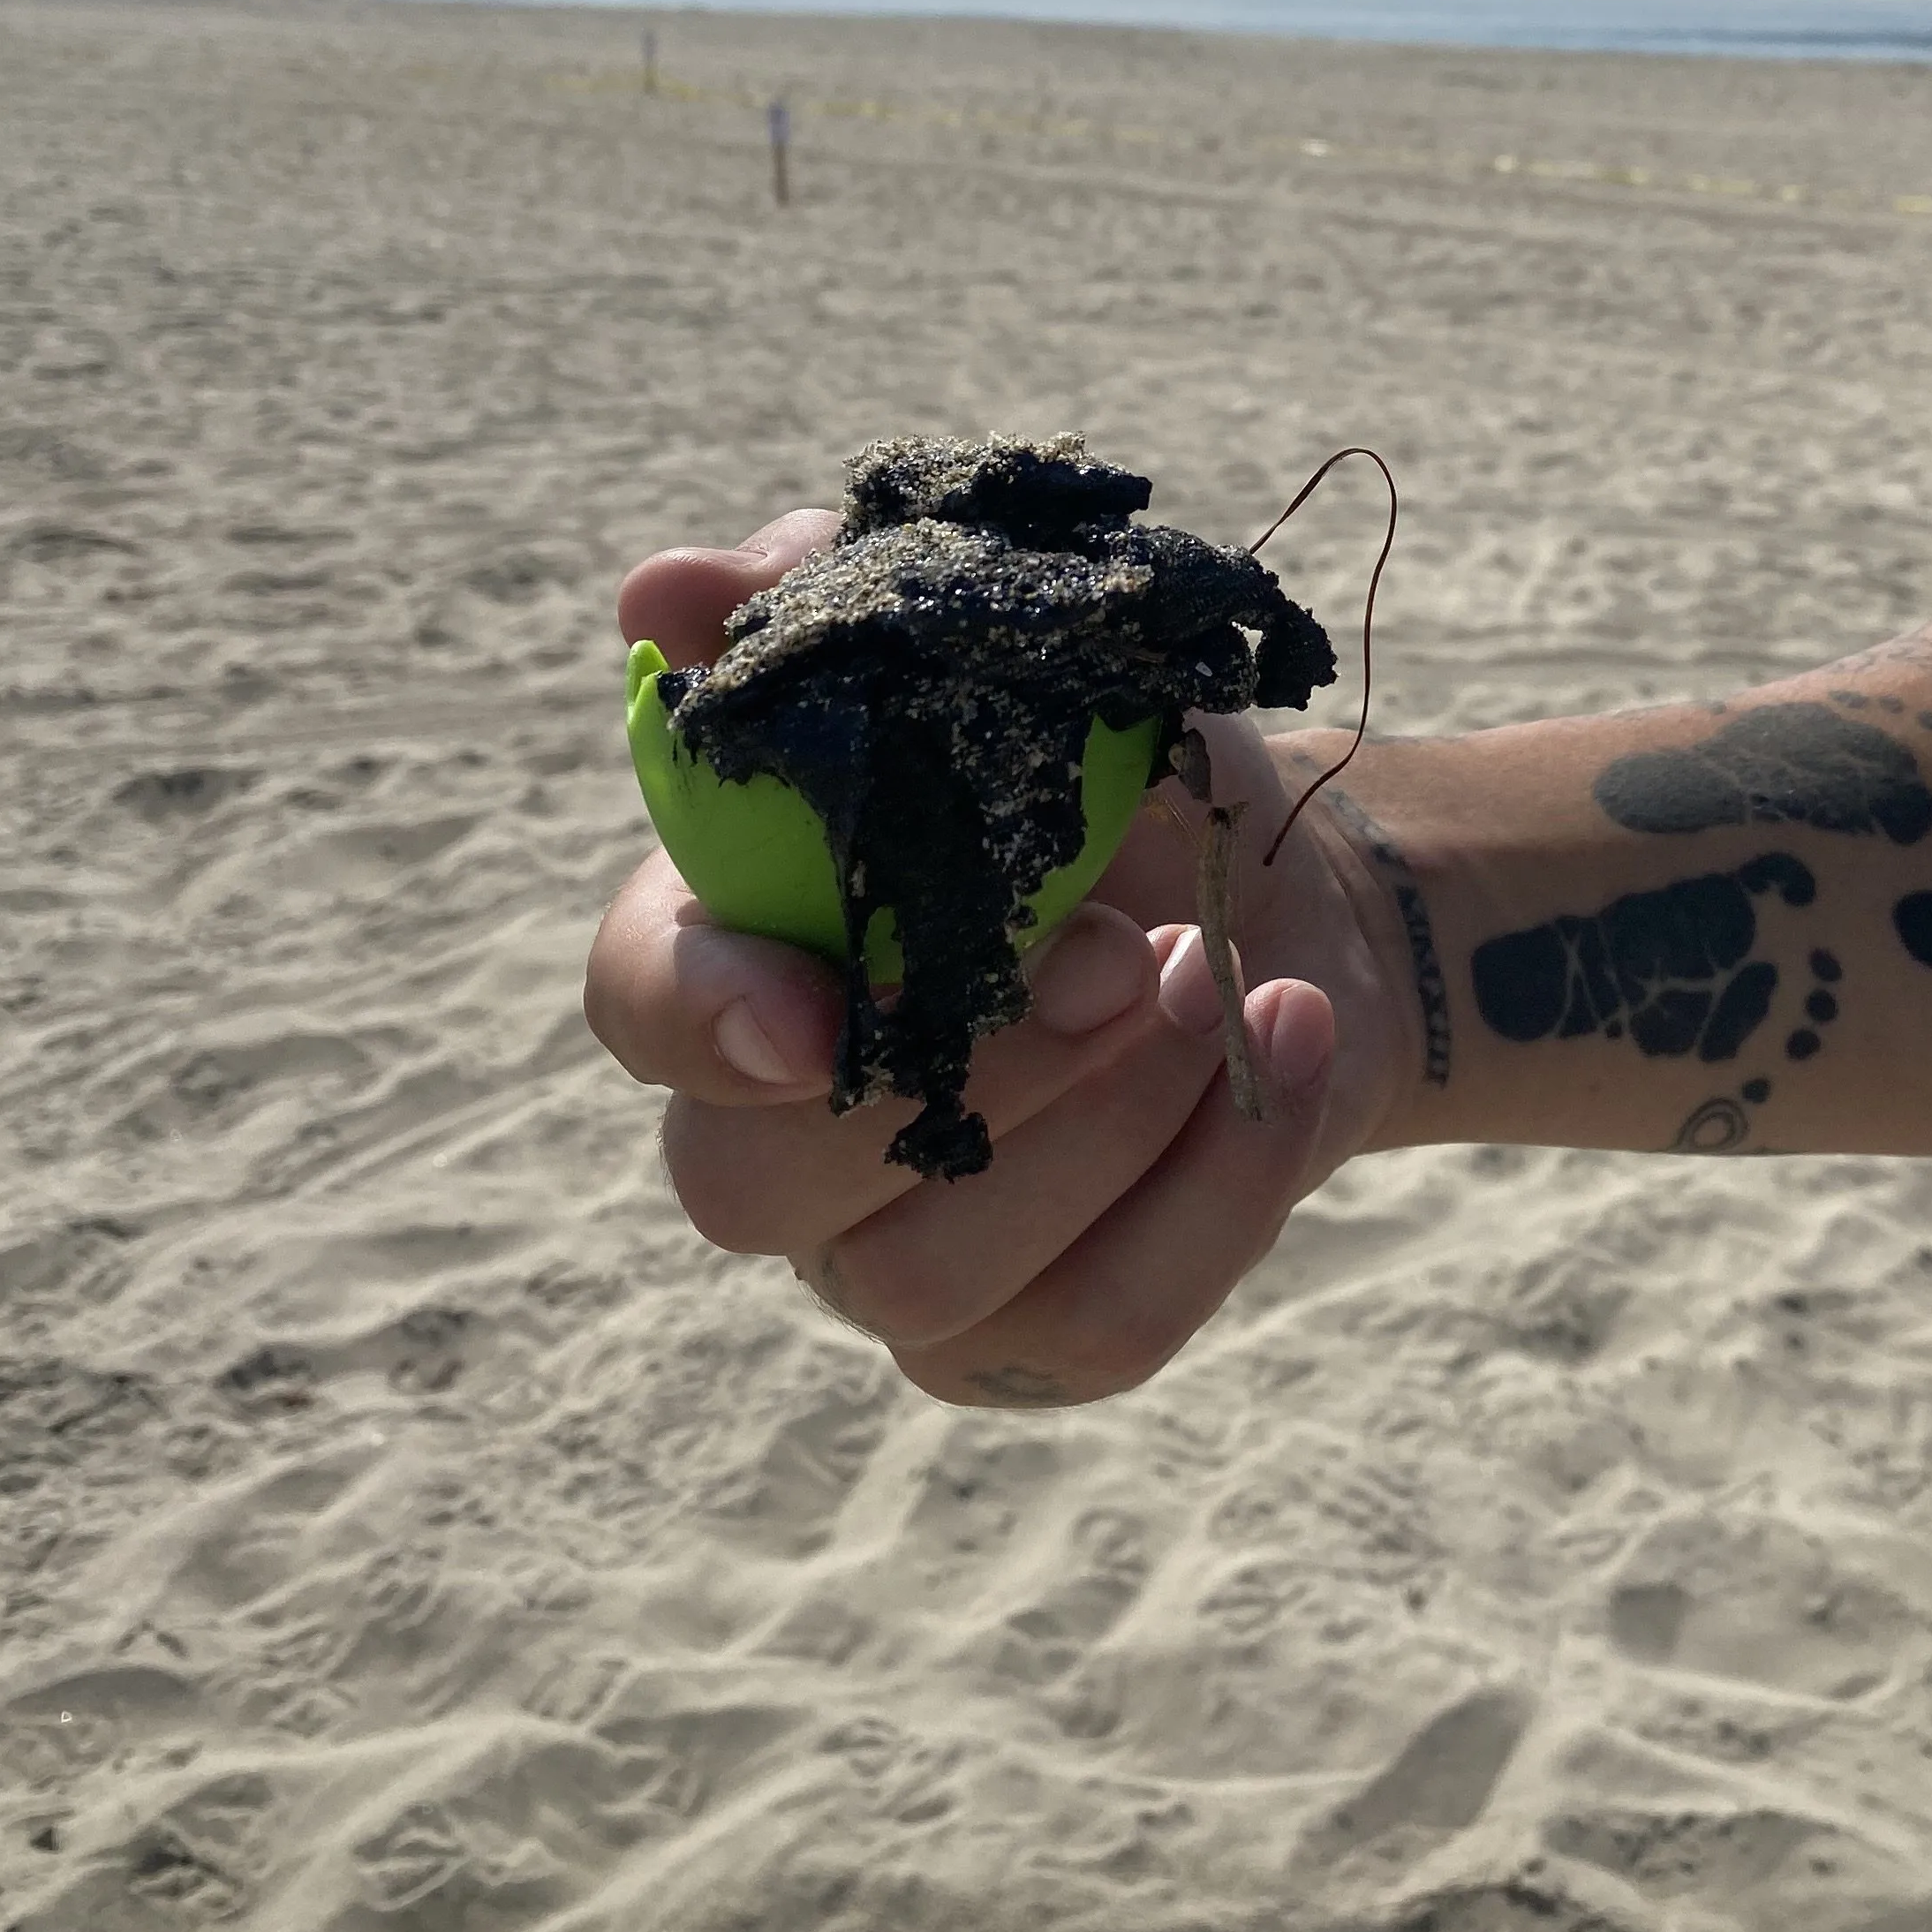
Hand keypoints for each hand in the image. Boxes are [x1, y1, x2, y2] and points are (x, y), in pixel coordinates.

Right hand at [585, 510, 1414, 1406]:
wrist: (1295, 894)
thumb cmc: (1117, 768)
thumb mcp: (1014, 648)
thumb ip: (843, 603)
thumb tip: (671, 592)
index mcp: (741, 942)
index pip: (637, 1004)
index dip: (701, 1016)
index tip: (821, 1012)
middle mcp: (781, 1127)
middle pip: (755, 1185)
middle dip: (967, 1069)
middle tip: (1135, 955)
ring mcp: (895, 1257)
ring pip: (931, 1275)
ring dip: (1113, 1118)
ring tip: (1227, 980)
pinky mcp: (1036, 1340)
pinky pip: (1100, 1324)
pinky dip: (1221, 1185)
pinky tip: (1289, 1047)